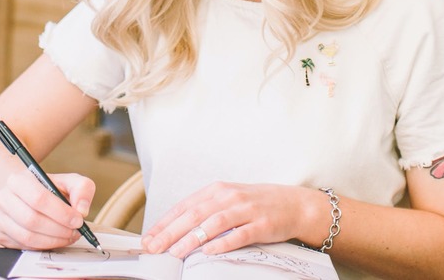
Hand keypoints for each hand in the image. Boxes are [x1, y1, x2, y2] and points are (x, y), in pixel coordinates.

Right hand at [0, 169, 94, 250]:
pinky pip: (23, 247)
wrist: (28, 195)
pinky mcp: (1, 235)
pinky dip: (43, 246)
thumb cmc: (49, 189)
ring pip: (27, 237)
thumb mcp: (70, 181)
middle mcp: (4, 198)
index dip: (61, 213)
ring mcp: (0, 218)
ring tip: (68, 236)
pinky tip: (54, 239)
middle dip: (58, 229)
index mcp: (19, 180)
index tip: (77, 220)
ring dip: (52, 240)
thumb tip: (81, 210)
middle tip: (75, 231)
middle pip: (32, 220)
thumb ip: (82, 189)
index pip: (38, 198)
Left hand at [142, 182, 322, 258]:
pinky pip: (240, 234)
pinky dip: (223, 243)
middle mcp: (230, 197)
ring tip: (175, 252)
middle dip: (171, 232)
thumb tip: (177, 229)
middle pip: (194, 215)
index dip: (164, 223)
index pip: (184, 206)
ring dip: (192, 239)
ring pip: (213, 224)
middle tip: (154, 248)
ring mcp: (246, 210)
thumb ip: (206, 211)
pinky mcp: (262, 224)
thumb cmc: (258, 204)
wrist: (295, 204)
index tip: (148, 238)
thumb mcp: (229, 200)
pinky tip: (209, 251)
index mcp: (218, 190)